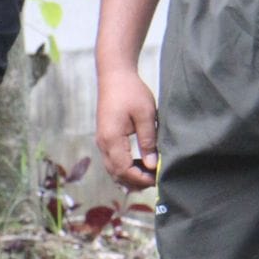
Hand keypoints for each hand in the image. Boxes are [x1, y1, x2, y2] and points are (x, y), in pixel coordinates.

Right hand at [95, 68, 158, 189]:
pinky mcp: (104, 139)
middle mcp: (103, 144)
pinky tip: (138, 165)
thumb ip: (148, 140)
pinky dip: (124, 168)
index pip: (124, 169)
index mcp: (111, 139)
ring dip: (129, 176)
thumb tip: (151, 164)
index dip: (140, 178)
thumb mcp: (146, 114)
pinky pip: (112, 161)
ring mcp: (102, 142)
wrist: (114, 77)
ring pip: (112, 169)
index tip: (157, 178)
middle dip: (135, 181)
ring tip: (148, 175)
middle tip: (155, 180)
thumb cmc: (131, 92)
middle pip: (116, 173)